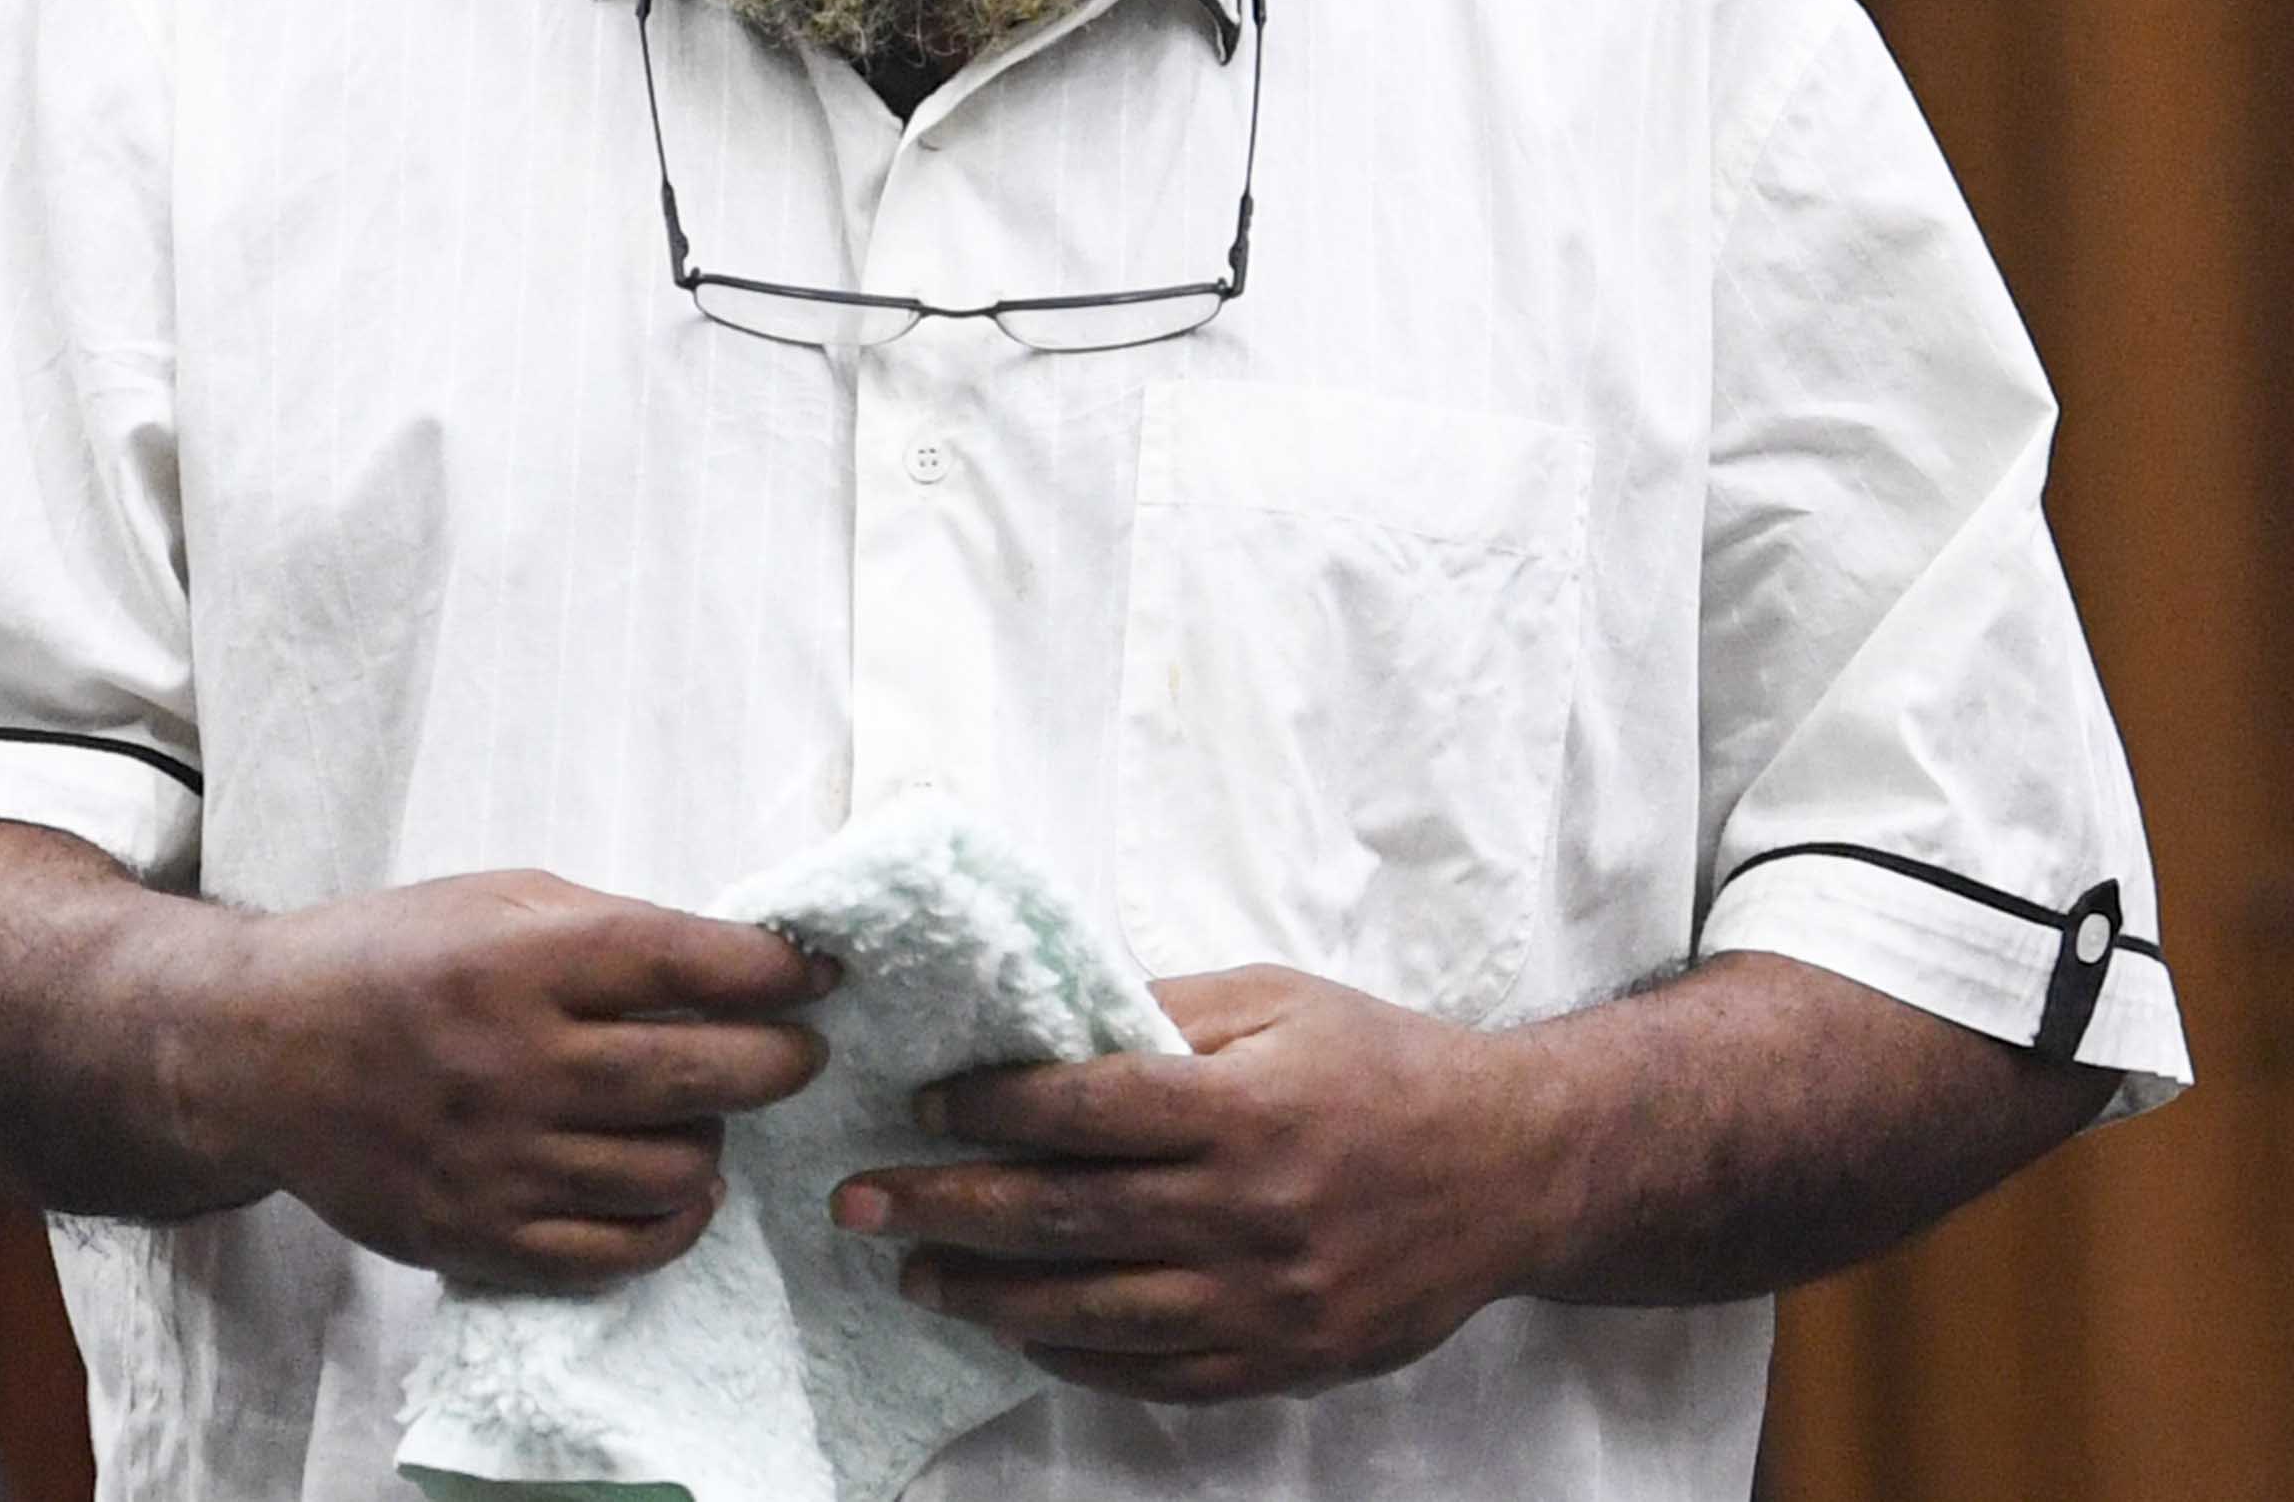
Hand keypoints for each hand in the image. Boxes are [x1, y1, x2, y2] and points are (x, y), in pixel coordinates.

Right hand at [193, 871, 830, 1289]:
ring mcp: (497, 1161)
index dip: (771, 967)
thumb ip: (605, 926)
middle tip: (797, 1051)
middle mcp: (511, 1062)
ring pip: (675, 1169)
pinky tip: (681, 1186)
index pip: (683, 961)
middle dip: (780, 1060)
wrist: (257, 1050)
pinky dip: (674, 1221)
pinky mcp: (480, 1235)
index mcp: (514, 960)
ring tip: (704, 1112)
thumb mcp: (488, 900)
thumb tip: (731, 955)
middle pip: (701, 1074)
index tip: (812, 971)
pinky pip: (620, 1250)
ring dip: (716, 1138)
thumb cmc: (383, 960)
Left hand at [832, 965, 1560, 1402]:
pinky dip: (1080, 1359)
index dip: (988, 1109)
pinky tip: (1022, 1332)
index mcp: (1244, 1107)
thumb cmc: (1384, 1065)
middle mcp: (1252, 1210)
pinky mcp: (1292, 1360)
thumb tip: (1041, 1014)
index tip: (919, 1105)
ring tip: (916, 1275)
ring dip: (990, 1296)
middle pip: (1066, 1218)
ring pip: (1098, 1312)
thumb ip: (1159, 1011)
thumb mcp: (1276, 1002)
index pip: (1082, 1109)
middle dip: (944, 1209)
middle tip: (857, 1203)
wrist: (1519, 1168)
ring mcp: (1273, 1299)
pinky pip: (1161, 1374)